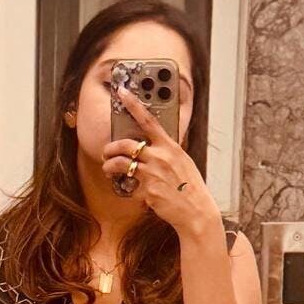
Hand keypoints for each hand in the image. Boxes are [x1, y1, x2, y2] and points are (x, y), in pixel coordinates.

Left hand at [102, 84, 220, 237]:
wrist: (196, 211)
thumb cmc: (190, 187)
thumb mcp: (183, 162)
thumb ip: (167, 152)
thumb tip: (153, 147)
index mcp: (170, 146)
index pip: (149, 120)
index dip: (133, 105)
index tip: (122, 93)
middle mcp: (160, 157)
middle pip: (126, 144)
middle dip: (111, 148)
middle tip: (107, 152)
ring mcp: (152, 174)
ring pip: (120, 164)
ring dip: (109, 166)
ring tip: (107, 169)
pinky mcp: (147, 191)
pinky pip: (129, 187)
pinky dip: (128, 190)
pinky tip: (132, 192)